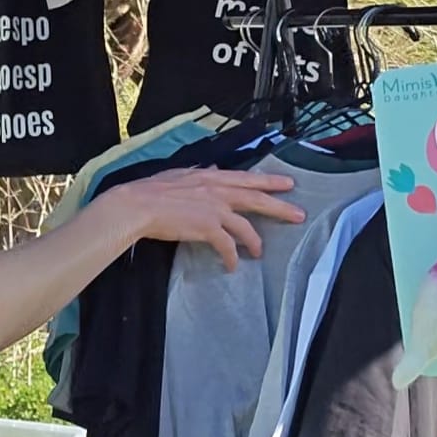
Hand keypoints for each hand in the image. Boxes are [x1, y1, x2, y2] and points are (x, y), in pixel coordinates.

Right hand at [118, 167, 304, 272]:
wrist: (137, 205)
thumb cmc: (150, 191)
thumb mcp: (177, 175)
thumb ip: (196, 175)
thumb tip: (209, 170)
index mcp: (209, 177)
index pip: (245, 178)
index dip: (268, 181)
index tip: (286, 183)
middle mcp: (216, 190)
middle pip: (256, 198)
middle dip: (279, 207)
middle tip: (299, 214)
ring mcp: (214, 209)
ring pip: (246, 226)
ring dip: (256, 240)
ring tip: (260, 251)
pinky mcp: (208, 228)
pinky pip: (227, 246)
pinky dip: (232, 257)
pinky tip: (232, 266)